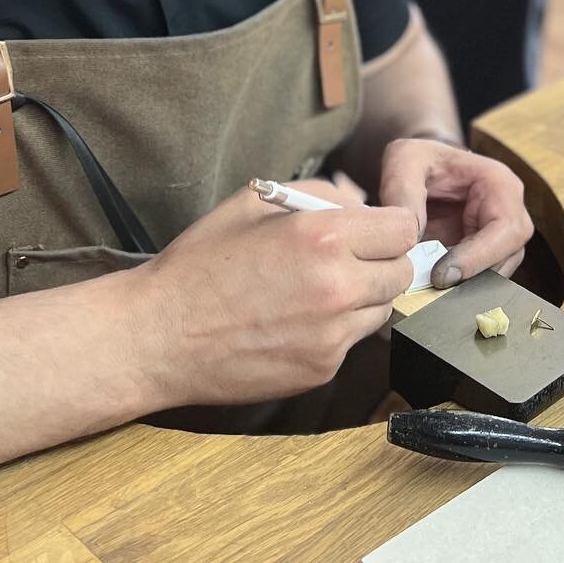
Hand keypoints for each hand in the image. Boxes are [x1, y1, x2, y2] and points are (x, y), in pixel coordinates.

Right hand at [146, 179, 415, 408]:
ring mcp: (332, 336)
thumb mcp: (255, 201)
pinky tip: (297, 319)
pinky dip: (337, 329)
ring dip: (363, 296)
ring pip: (382, 309)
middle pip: (401, 272)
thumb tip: (359, 205)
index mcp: (323, 238)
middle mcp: (337, 287)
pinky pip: (351, 341)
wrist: (161, 334)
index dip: (390, 225)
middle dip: (382, 260)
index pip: (402, 229)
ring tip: (317, 288)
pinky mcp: (321, 370)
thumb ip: (319, 194)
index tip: (373, 228)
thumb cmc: (202, 262)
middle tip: (349, 257)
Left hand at [377, 139, 532, 288]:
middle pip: (507, 258)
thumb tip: (411, 236)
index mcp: (500, 183)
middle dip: (471, 278)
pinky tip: (431, 288)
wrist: (419, 167)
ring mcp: (502, 235)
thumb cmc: (417, 158)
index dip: (478, 258)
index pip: (505, 230)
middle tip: (431, 289)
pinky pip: (481, 278)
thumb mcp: (403, 160)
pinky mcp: (487, 253)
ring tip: (428, 290)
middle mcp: (511, 210)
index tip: (442, 276)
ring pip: (497, 274)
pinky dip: (458, 287)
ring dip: (465, 286)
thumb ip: (403, 192)